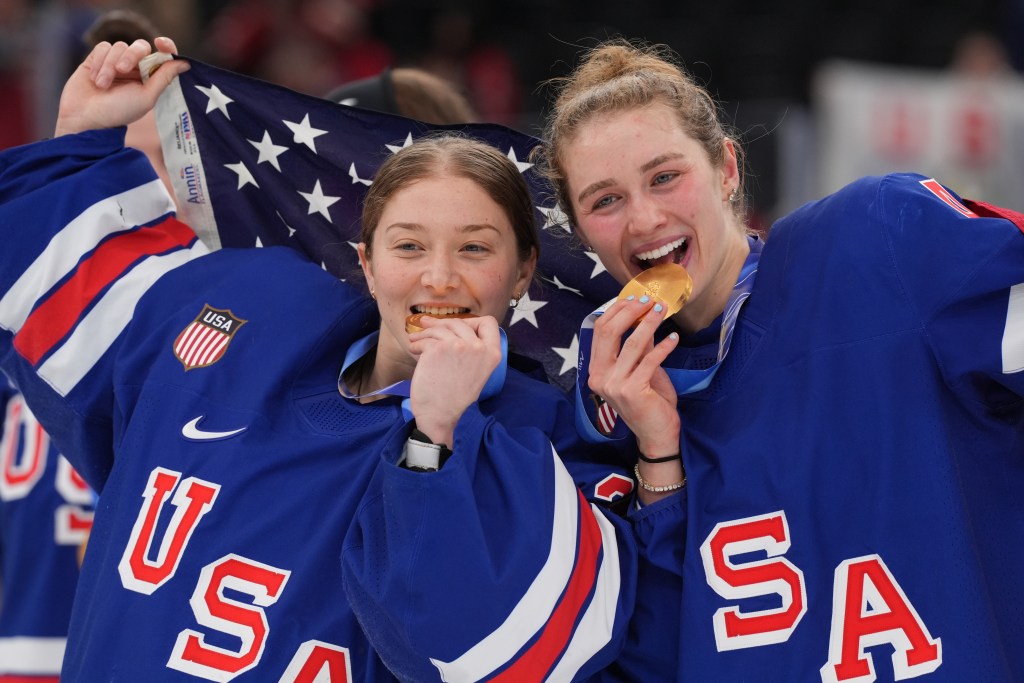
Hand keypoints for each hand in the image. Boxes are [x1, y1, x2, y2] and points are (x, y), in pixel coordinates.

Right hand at [55, 37, 189, 136]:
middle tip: (122, 69)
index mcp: (149, 78)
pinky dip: (99, 62)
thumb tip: (185, 63)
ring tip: (102, 85)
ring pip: (119, 46)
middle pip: (140, 46)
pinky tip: (94, 78)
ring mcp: (115, 63)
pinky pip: (102, 47)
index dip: (166, 46)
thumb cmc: (118, 112)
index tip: (161, 43)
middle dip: (131, 55)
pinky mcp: (96, 59)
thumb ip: (164, 78)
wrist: (85, 117)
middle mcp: (134, 69)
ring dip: (109, 65)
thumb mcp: (146, 97)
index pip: (162, 55)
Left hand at [408, 316, 502, 446]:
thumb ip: (475, 351)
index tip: (458, 327)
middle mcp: (478, 346)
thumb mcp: (478, 372)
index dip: (473, 321)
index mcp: (492, 353)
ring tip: (416, 339)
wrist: (440, 415)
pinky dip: (417, 342)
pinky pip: (425, 338)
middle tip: (428, 326)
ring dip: (425, 332)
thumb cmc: (456, 397)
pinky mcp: (437, 348)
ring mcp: (458, 345)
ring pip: (440, 328)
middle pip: (460, 322)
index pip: (489, 323)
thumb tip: (457, 329)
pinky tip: (414, 349)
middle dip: (441, 324)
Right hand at [588, 298, 680, 456]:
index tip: (636, 299)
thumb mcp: (640, 370)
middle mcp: (599, 377)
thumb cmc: (649, 402)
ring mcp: (614, 385)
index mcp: (595, 370)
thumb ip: (638, 348)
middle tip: (650, 300)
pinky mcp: (632, 391)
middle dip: (631, 311)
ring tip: (662, 310)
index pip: (599, 331)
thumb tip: (645, 316)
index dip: (617, 310)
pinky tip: (674, 337)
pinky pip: (650, 360)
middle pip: (609, 332)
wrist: (657, 435)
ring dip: (649, 323)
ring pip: (631, 343)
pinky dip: (664, 346)